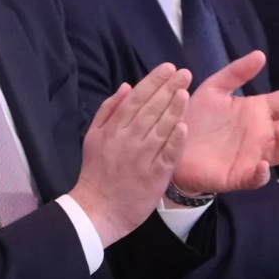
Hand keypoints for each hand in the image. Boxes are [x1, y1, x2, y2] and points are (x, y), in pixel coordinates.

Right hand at [68, 64, 191, 245]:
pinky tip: (184, 127)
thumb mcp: (93, 136)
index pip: (136, 99)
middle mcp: (128, 140)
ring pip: (161, 128)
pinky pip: (167, 155)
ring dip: (174, 109)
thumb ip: (109, 110)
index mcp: (113, 129)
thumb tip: (125, 86)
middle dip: (168, 89)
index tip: (168, 68)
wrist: (98, 210)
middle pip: (151, 109)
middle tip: (184, 73)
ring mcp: (142, 158)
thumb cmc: (96, 172)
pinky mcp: (155, 176)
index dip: (153, 81)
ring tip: (186, 91)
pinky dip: (175, 141)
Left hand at [172, 52, 278, 197]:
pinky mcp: (239, 175)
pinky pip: (257, 179)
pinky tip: (261, 165)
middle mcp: (262, 134)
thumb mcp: (213, 89)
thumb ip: (236, 72)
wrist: (170, 142)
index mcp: (258, 111)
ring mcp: (253, 155)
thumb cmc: (195, 116)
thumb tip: (261, 54)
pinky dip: (262, 174)